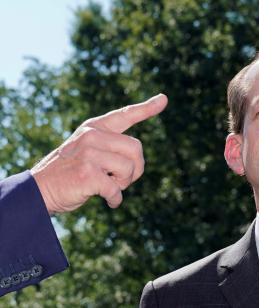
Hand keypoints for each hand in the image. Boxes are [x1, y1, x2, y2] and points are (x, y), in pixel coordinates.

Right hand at [31, 94, 167, 213]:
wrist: (38, 190)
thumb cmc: (68, 173)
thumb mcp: (86, 151)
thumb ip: (109, 148)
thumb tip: (137, 160)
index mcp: (94, 128)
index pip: (125, 115)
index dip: (147, 108)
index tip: (164, 99)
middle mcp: (92, 136)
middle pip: (137, 148)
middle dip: (136, 169)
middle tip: (121, 180)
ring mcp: (89, 153)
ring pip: (130, 168)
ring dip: (123, 184)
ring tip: (107, 187)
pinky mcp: (88, 173)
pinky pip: (116, 189)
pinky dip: (115, 199)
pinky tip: (109, 201)